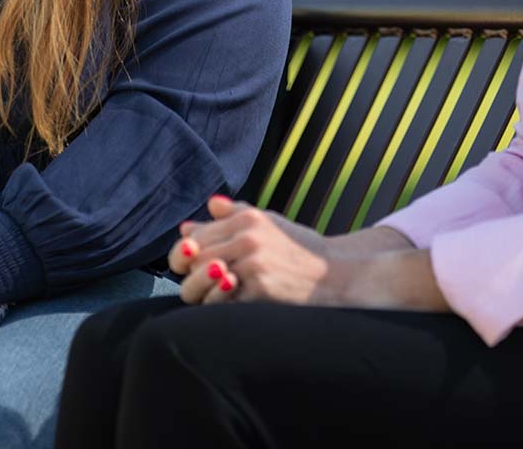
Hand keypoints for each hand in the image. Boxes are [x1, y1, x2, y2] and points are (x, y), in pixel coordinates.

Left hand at [168, 194, 333, 305]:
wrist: (335, 274)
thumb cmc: (299, 249)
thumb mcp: (268, 223)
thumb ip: (230, 217)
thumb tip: (188, 225)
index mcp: (247, 219)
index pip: (195, 236)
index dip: (187, 253)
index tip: (193, 264)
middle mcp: (248, 238)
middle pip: (195, 258)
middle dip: (193, 274)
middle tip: (203, 284)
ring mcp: (253, 264)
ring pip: (203, 280)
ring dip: (203, 291)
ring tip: (214, 294)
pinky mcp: (260, 289)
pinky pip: (222, 301)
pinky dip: (220, 305)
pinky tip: (231, 304)